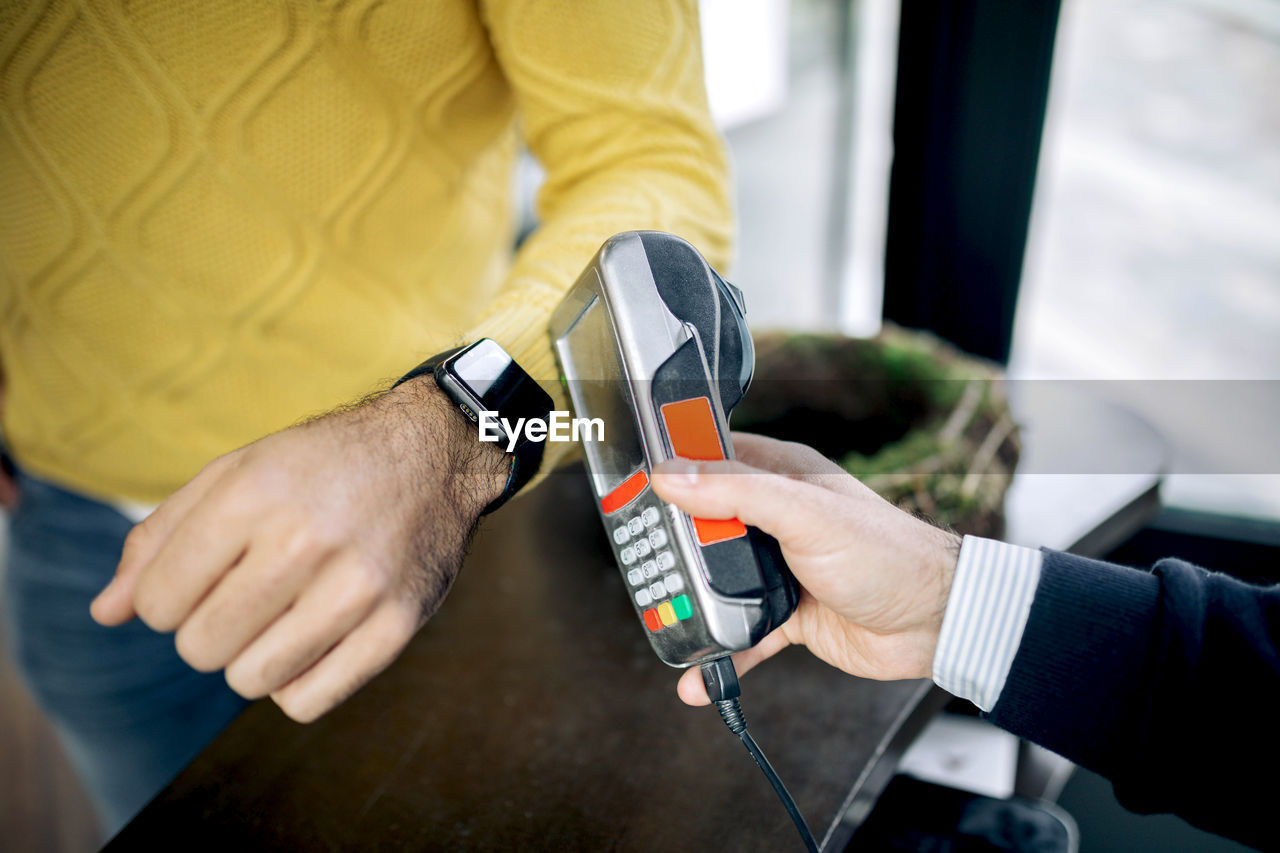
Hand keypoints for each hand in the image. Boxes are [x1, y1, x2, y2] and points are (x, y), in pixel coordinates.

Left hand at [90, 377, 508, 721]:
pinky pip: (308, 701)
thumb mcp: (235, 474)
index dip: (168, 600)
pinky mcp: (398, 623)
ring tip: (280, 618)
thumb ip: (161, 539)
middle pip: (201, 648)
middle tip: (246, 597)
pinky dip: (296, 682)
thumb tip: (105, 614)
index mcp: (254, 493)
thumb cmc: (320, 467)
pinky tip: (312, 640)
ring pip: (251, 681)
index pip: (160, 603)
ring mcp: (359, 586)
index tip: (201, 580)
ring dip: (252, 658)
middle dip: (208, 631)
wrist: (433, 455)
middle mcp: (306, 539)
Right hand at [649, 433, 960, 705]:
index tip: (631, 481)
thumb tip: (670, 476)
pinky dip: (720, 654)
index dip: (672, 466)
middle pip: (704, 524)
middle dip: (671, 545)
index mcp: (782, 475)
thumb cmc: (886, 552)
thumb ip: (736, 491)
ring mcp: (781, 567)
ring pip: (718, 581)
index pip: (712, 457)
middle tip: (639, 560)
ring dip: (692, 601)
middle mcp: (777, 517)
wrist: (938, 622)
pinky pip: (742, 635)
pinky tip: (696, 677)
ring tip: (663, 617)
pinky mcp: (789, 615)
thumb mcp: (805, 512)